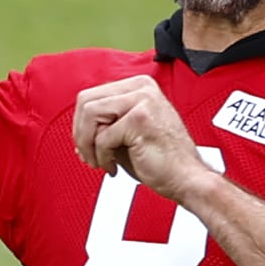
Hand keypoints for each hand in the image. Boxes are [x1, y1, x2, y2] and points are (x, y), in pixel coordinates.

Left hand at [72, 76, 215, 201]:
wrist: (187, 179)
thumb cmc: (160, 161)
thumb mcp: (126, 134)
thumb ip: (104, 125)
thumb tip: (77, 130)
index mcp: (138, 86)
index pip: (90, 95)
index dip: (81, 125)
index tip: (87, 146)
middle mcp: (141, 87)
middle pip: (85, 101)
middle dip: (80, 133)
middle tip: (89, 156)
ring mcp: (142, 99)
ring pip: (90, 114)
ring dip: (88, 144)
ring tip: (100, 162)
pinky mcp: (140, 118)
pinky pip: (103, 137)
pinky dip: (102, 157)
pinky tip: (114, 168)